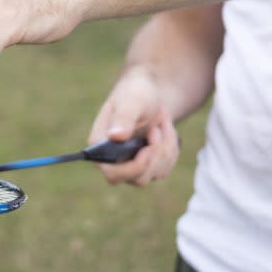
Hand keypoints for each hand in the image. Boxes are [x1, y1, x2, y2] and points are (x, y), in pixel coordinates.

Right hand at [88, 66, 179, 185]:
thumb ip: (123, 117)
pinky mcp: (148, 167)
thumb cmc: (135, 92)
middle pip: (138, 178)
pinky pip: (165, 168)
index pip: (112, 172)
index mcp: (101, 146)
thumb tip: (115, 137)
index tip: (148, 150)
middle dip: (156, 154)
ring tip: (162, 121)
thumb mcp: (131, 101)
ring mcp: (131, 166)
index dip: (133, 168)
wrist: (150, 94)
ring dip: (166, 146)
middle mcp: (113, 161)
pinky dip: (170, 147)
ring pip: (155, 173)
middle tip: (158, 127)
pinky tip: (165, 129)